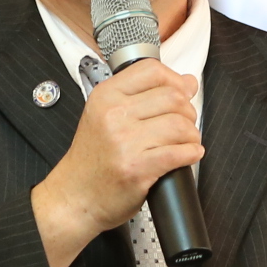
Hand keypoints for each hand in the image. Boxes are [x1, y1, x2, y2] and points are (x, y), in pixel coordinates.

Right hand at [31, 59, 201, 266]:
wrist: (75, 196)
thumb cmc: (93, 158)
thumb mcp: (105, 115)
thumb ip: (144, 95)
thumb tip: (188, 82)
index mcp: (106, 96)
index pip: (152, 70)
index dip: (175, 80)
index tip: (180, 93)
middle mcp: (114, 115)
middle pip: (173, 97)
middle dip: (187, 111)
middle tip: (183, 124)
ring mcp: (125, 142)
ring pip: (180, 125)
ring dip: (191, 134)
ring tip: (186, 142)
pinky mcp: (137, 169)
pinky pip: (179, 153)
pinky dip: (191, 153)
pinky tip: (189, 155)